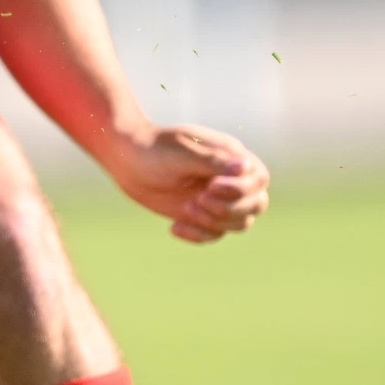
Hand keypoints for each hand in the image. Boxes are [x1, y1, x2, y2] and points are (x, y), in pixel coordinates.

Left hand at [105, 122, 268, 243]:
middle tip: (198, 200)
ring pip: (238, 223)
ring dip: (214, 222)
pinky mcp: (201, 215)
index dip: (241, 189)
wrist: (126, 159)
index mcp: (231, 157)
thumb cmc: (156, 149)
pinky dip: (198, 235)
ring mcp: (216, 199)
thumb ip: (216, 162)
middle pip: (256, 205)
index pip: (259, 179)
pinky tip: (174, 226)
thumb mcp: (185, 152)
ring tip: (186, 209)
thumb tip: (246, 167)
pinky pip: (214, 234)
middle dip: (230, 209)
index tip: (211, 187)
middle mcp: (229, 179)